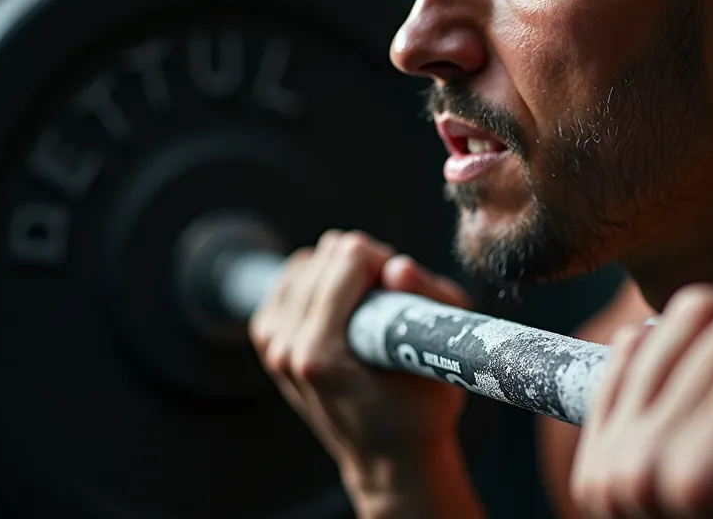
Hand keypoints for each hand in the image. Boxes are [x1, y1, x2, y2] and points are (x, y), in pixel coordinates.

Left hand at [248, 230, 472, 483]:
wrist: (387, 458)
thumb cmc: (420, 409)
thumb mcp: (444, 353)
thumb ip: (426, 299)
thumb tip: (396, 266)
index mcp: (323, 354)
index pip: (348, 259)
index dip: (385, 263)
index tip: (401, 291)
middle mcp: (287, 349)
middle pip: (326, 255)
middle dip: (362, 265)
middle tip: (387, 299)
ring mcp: (272, 346)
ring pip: (305, 264)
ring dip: (338, 272)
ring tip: (365, 305)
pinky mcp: (268, 341)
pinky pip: (289, 281)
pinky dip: (316, 282)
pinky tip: (339, 306)